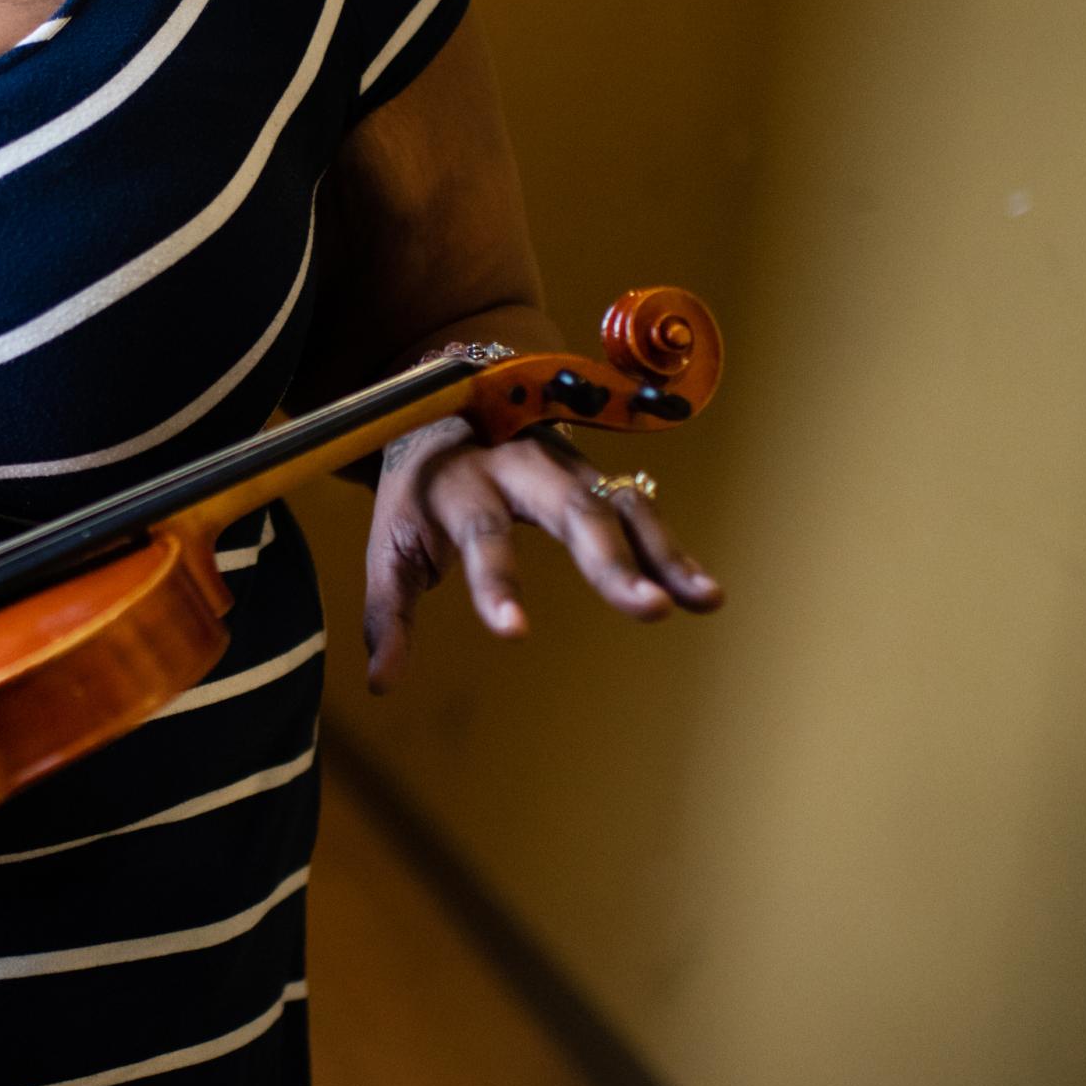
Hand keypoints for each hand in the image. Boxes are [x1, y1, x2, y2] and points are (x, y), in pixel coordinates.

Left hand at [361, 418, 722, 692]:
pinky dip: (671, 549)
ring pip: (620, 505)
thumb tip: (381, 683)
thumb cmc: (416, 490)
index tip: (513, 632)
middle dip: (609, 561)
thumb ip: (387, 613)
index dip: (495, 583)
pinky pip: (641, 508)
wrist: (447, 402)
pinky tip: (704, 593)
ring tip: (701, 601)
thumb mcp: (390, 542)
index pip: (480, 534)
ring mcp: (565, 465)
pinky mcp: (594, 475)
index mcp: (459, 482)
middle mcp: (519, 466)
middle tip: (647, 610)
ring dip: (663, 553)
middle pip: (570, 510)